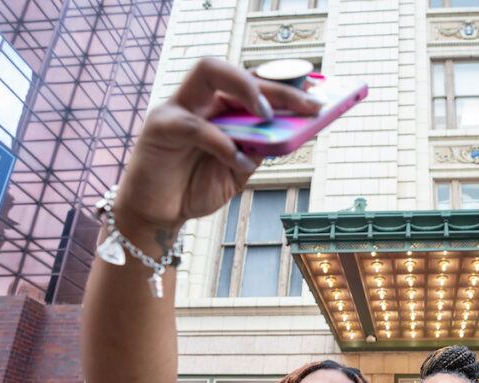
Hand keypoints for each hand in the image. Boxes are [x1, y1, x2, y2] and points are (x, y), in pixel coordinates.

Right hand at [114, 58, 321, 237]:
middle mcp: (198, 99)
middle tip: (307, 105)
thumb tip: (292, 134)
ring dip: (245, 89)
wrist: (159, 214)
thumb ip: (258, 150)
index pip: (254, 84)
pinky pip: (196, 125)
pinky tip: (239, 162)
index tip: (318, 102)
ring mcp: (177, 108)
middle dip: (276, 86)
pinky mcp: (160, 126)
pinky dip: (223, 143)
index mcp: (219, 107)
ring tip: (268, 116)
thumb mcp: (238, 171)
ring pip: (210, 72)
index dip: (286, 88)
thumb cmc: (195, 188)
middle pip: (238, 71)